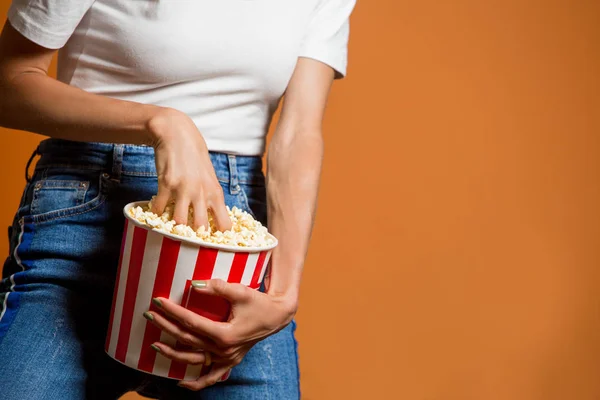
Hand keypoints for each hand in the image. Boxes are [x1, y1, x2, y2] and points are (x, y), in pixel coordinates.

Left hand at [145, 279, 296, 390]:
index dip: (173, 312)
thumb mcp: (240, 292)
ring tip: (154, 345)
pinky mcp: (230, 360)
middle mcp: (224, 350)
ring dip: (172, 354)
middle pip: (188, 340)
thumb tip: (193, 284)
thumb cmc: (259, 302)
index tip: (158, 301)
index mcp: (225, 334)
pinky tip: (180, 384)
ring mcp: (227, 358)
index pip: (192, 323)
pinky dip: (196, 383)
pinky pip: (211, 377)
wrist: (277, 316)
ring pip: (193, 360)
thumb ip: (217, 287)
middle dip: (166, 326)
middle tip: (149, 315)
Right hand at [146, 108, 230, 230]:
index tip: (213, 243)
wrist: (178, 135)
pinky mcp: (166, 184)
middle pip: (201, 228)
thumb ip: (211, 198)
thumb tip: (214, 220)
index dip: (219, 237)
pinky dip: (157, 213)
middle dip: (194, 238)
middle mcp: (202, 193)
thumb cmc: (196, 158)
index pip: (224, 224)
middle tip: (188, 239)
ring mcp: (183, 189)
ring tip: (171, 226)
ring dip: (173, 227)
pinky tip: (158, 211)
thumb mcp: (210, 178)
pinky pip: (159, 208)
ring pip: (179, 222)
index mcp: (216, 193)